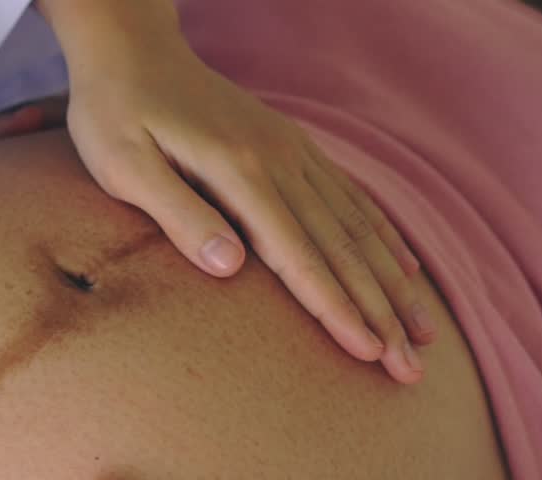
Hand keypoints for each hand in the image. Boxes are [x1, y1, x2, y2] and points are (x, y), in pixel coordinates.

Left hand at [42, 3, 433, 382]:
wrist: (132, 48)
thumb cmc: (116, 113)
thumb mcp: (124, 166)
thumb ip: (179, 214)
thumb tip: (231, 267)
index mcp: (240, 173)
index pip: (299, 256)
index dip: (337, 309)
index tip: (370, 353)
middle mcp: (280, 163)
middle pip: (341, 250)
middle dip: (381, 313)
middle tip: (412, 369)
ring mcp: (292, 152)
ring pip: (357, 228)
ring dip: (393, 285)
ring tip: (425, 333)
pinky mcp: (291, 147)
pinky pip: (350, 196)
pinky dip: (383, 236)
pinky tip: (407, 267)